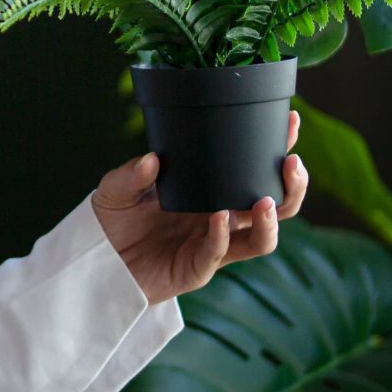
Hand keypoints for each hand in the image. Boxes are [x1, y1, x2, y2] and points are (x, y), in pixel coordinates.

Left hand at [88, 111, 307, 305]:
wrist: (98, 261)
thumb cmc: (115, 221)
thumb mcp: (116, 188)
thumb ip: (131, 173)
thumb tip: (152, 158)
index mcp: (213, 190)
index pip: (255, 169)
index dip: (278, 149)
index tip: (290, 124)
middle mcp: (223, 216)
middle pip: (277, 207)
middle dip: (293, 188)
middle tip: (291, 165)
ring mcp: (214, 244)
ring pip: (262, 237)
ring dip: (270, 219)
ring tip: (264, 200)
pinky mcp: (198, 268)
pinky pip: (220, 252)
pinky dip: (223, 235)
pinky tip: (219, 218)